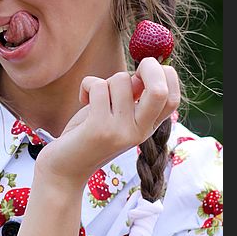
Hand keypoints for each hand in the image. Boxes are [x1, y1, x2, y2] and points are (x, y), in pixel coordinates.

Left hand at [35, 58, 179, 186]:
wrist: (64, 169)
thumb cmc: (89, 133)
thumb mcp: (118, 114)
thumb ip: (133, 95)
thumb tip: (147, 66)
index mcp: (148, 127)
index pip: (173, 98)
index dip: (165, 75)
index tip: (145, 71)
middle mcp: (140, 132)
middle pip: (159, 91)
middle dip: (149, 67)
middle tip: (135, 68)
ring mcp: (120, 131)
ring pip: (121, 80)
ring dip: (105, 81)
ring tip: (95, 99)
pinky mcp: (98, 129)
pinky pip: (98, 86)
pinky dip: (86, 87)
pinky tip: (83, 100)